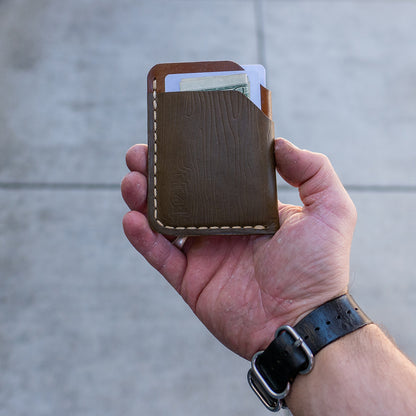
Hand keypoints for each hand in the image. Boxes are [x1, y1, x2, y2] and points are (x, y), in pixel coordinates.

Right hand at [121, 138, 356, 359]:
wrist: (302, 322)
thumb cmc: (319, 269)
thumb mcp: (331, 211)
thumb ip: (313, 170)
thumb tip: (279, 143)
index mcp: (248, 209)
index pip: (214, 177)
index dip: (193, 158)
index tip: (176, 136)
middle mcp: (223, 227)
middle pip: (181, 196)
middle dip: (158, 174)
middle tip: (141, 155)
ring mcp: (204, 253)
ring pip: (164, 222)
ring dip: (144, 200)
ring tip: (133, 181)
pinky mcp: (190, 279)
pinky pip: (160, 256)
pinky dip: (143, 238)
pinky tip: (132, 218)